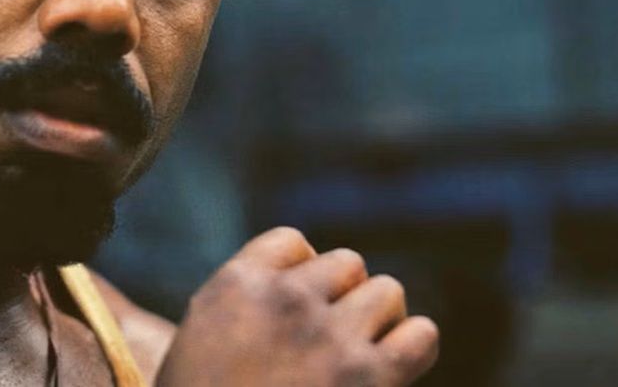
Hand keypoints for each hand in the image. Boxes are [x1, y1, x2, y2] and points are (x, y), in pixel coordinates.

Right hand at [156, 227, 438, 385]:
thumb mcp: (197, 339)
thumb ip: (243, 304)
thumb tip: (306, 290)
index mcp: (237, 285)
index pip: (293, 243)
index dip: (303, 275)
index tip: (297, 312)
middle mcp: (285, 299)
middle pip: (348, 265)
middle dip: (345, 298)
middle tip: (333, 341)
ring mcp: (329, 337)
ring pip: (387, 292)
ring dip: (380, 322)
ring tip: (362, 356)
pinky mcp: (368, 378)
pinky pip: (420, 335)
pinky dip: (413, 348)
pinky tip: (394, 370)